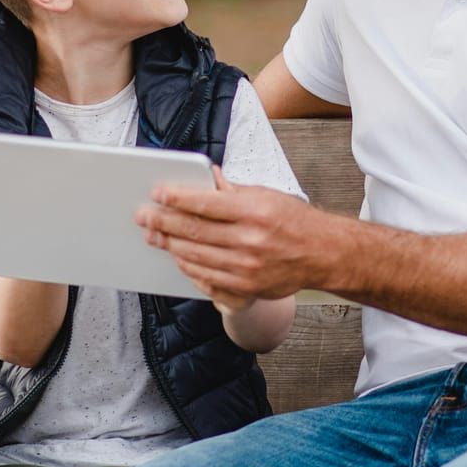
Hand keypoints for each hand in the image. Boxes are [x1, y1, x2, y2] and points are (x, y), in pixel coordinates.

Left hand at [137, 166, 329, 302]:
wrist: (323, 254)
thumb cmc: (294, 221)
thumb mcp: (267, 195)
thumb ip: (233, 191)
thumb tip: (206, 178)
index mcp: (254, 212)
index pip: (205, 204)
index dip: (176, 198)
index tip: (158, 193)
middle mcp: (250, 241)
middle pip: (194, 231)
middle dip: (163, 222)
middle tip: (143, 215)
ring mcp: (246, 268)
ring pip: (195, 256)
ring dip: (170, 244)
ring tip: (154, 234)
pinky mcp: (246, 287)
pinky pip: (206, 277)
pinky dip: (187, 266)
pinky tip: (177, 255)